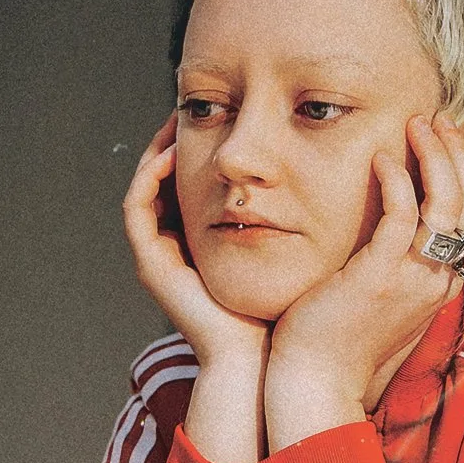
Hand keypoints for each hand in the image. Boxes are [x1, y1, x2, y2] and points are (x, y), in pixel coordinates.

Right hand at [122, 115, 272, 370]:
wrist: (260, 356)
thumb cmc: (281, 308)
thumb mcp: (290, 249)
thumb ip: (295, 217)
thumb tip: (326, 176)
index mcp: (202, 246)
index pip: (190, 186)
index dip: (198, 149)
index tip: (218, 115)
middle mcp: (174, 250)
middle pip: (163, 183)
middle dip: (173, 143)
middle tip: (188, 106)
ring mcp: (158, 258)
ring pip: (145, 190)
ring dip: (154, 151)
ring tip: (175, 119)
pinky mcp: (151, 265)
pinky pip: (137, 209)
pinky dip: (147, 179)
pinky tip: (169, 154)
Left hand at [264, 113, 463, 448]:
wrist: (315, 384)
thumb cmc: (334, 341)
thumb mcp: (378, 298)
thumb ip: (393, 264)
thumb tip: (388, 230)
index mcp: (441, 283)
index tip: (443, 139)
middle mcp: (438, 279)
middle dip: (459, 154)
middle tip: (435, 121)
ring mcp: (414, 278)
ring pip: (449, 203)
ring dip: (436, 155)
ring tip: (417, 124)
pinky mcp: (380, 275)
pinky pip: (404, 215)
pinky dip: (398, 179)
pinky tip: (380, 158)